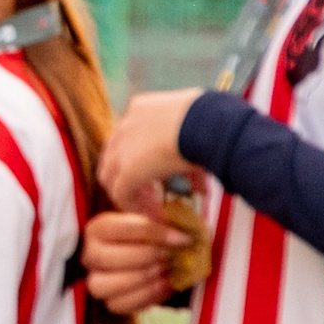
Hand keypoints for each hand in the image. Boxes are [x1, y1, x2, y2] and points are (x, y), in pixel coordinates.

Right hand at [83, 209, 188, 313]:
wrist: (145, 255)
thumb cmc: (148, 236)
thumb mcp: (150, 217)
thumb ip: (157, 215)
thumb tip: (181, 223)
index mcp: (97, 229)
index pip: (121, 229)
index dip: (153, 233)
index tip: (181, 238)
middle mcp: (89, 255)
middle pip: (108, 258)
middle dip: (147, 256)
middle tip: (172, 254)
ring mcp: (96, 281)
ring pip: (109, 284)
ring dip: (144, 278)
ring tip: (167, 270)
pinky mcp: (109, 302)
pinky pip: (121, 306)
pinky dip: (148, 297)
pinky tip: (166, 285)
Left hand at [98, 89, 200, 215]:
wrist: (208, 123)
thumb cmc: (212, 123)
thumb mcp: (198, 136)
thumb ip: (192, 159)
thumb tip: (200, 187)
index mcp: (141, 108)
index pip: (128, 137)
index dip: (138, 158)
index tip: (154, 174)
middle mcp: (126, 125)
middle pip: (114, 155)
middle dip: (128, 175)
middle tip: (150, 193)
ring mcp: (122, 147)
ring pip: (111, 175)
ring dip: (130, 192)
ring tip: (151, 207)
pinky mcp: (127, 170)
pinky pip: (122, 193)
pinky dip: (134, 205)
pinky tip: (153, 214)